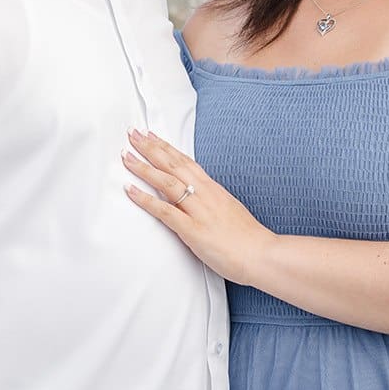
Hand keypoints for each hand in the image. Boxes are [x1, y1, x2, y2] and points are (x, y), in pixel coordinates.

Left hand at [123, 129, 274, 284]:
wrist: (262, 255)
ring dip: (143, 167)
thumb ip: (211, 201)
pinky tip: (131, 190)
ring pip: (166, 182)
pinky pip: (164, 211)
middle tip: (132, 134)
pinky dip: (145, 199)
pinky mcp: (193, 230)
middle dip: (150, 148)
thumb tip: (198, 197)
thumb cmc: (248, 238)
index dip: (166, 147)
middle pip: (173, 165)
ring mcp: (198, 211)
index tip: (151, 136)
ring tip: (126, 156)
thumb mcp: (229, 209)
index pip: (185, 162)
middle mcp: (205, 195)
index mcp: (213, 189)